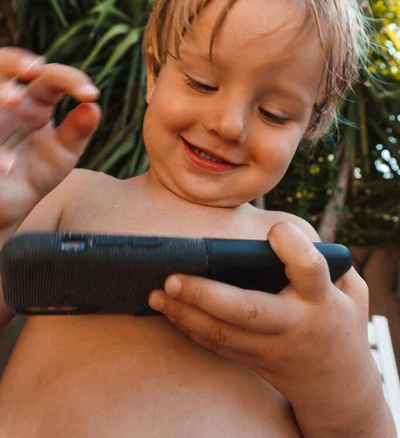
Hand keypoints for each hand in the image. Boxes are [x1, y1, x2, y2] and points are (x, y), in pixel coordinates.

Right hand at [0, 47, 100, 231]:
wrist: (12, 204)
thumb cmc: (36, 171)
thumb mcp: (63, 152)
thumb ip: (78, 130)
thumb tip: (93, 107)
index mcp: (34, 101)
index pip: (51, 77)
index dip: (71, 79)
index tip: (91, 94)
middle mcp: (9, 106)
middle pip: (4, 66)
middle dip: (16, 62)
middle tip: (35, 70)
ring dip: (1, 94)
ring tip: (15, 100)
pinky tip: (7, 167)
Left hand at [148, 222, 376, 429]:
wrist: (339, 388)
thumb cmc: (343, 324)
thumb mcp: (352, 291)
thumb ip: (332, 263)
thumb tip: (291, 231)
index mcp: (321, 300)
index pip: (309, 271)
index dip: (293, 248)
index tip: (275, 230)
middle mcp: (292, 324)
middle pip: (249, 311)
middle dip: (207, 295)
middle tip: (173, 277)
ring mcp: (269, 346)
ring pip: (222, 334)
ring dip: (185, 313)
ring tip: (157, 294)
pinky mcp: (252, 359)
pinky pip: (216, 345)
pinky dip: (189, 327)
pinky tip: (168, 310)